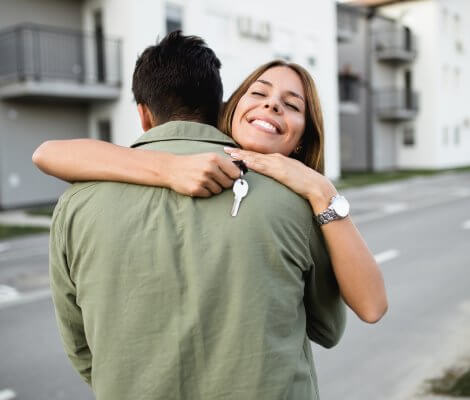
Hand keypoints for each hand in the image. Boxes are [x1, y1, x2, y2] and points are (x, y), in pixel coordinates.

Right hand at [166, 152, 241, 197]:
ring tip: (204, 181)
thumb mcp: (208, 157)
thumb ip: (224, 163)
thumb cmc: (193, 162)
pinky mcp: (196, 189)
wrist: (171, 168)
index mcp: (214, 158)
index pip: (235, 173)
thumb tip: (241, 171)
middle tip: (214, 179)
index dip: (234, 177)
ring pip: (219, 190)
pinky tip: (198, 185)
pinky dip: (205, 192)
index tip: (231, 177)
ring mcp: (203, 179)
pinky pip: (209, 195)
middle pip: (228, 184)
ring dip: (213, 188)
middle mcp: (209, 168)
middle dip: (224, 183)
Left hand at [223, 147, 337, 212]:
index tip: (233, 151)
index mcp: (278, 160)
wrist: (316, 186)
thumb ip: (278, 174)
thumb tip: (270, 178)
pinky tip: (243, 162)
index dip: (244, 153)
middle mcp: (276, 159)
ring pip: (256, 158)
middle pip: (254, 154)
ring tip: (229, 154)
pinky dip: (252, 163)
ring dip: (241, 156)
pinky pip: (263, 166)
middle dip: (238, 152)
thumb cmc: (304, 183)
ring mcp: (278, 164)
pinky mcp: (279, 171)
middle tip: (225, 149)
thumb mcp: (289, 176)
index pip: (258, 155)